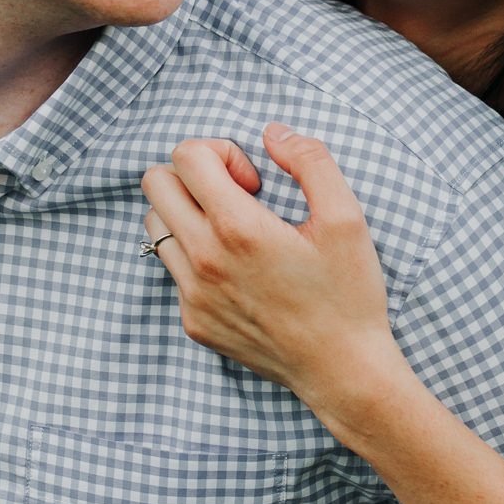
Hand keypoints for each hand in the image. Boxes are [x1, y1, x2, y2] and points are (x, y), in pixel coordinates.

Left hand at [140, 124, 395, 428]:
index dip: (222, 152)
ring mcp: (192, 295)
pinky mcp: (192, 321)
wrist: (343, 370)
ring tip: (233, 231)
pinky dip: (196, 257)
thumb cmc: (349, 294)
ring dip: (187, 214)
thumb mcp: (346, 217)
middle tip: (236, 197)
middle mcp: (202, 261)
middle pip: (155, 183)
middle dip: (194, 175)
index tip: (254, 182)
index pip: (185, 155)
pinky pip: (172, 270)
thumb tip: (272, 132)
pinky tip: (240, 273)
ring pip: (154, 226)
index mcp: (237, 229)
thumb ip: (311, 160)